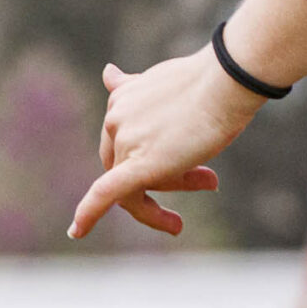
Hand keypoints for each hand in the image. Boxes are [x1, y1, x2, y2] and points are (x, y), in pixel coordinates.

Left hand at [68, 52, 248, 240]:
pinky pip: (104, 194)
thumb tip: (107, 73)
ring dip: (169, 193)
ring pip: (132, 183)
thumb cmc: (211, 80)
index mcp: (121, 100)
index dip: (153, 152)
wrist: (230, 80)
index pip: (127, 139)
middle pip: (127, 163)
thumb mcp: (165, 81)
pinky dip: (89, 214)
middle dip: (166, 178)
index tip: (179, 159)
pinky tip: (76, 233)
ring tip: (187, 213)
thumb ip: (133, 87)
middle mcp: (116, 119)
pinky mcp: (138, 165)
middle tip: (207, 181)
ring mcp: (125, 141)